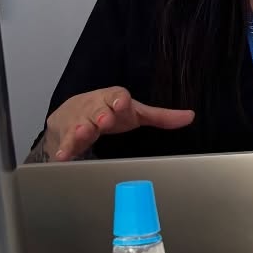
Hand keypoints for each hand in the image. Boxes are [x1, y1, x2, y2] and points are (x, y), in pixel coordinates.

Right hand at [44, 89, 194, 161]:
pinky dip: (64, 150)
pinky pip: (65, 143)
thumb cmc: (111, 111)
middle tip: (104, 120)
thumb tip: (190, 116)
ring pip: (80, 124)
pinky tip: (62, 157)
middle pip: (98, 109)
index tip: (123, 102)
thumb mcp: (135, 113)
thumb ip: (161, 117)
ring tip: (82, 134)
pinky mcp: (67, 136)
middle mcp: (95, 108)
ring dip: (81, 130)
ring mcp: (79, 121)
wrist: (73, 112)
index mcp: (114, 99)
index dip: (120, 99)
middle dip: (101, 114)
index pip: (117, 95)